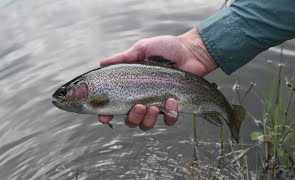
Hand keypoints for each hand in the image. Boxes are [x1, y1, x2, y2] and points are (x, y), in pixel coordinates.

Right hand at [98, 28, 217, 129]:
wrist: (191, 51)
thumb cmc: (166, 48)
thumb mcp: (142, 49)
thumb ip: (123, 58)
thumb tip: (102, 64)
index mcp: (132, 87)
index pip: (115, 105)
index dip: (107, 113)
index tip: (104, 117)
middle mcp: (143, 99)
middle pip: (130, 120)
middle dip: (132, 118)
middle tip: (138, 106)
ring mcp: (158, 105)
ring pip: (147, 125)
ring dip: (148, 120)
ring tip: (153, 107)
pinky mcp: (174, 107)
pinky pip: (169, 120)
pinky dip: (169, 114)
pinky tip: (172, 100)